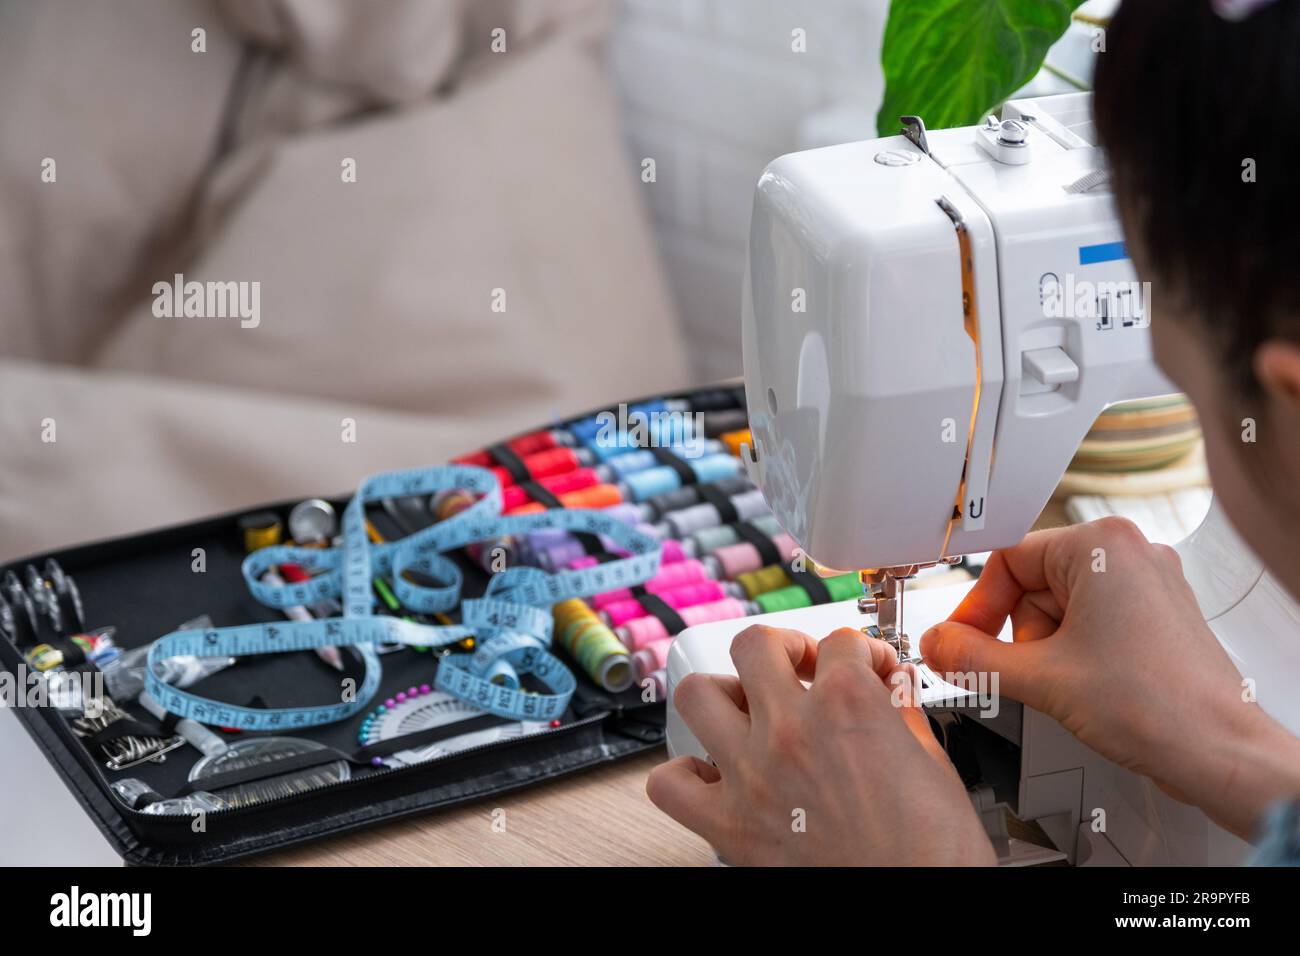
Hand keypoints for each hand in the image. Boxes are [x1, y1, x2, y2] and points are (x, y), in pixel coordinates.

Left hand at [647, 625, 995, 864]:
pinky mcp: (729, 825)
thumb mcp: (933, 763)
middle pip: (755, 645)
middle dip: (782, 648)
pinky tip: (712, 773)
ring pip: (698, 695)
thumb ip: (902, 715)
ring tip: (748, 708)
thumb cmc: (932, 852)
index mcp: (848, 706)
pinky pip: (670, 784)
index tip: (866, 668)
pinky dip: (684, 774)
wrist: (919, 908)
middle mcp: (791, 729)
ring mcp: (751, 774)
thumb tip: (891, 691)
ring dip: (723, 693)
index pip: (841, 643)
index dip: (858, 652)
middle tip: (800, 668)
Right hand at [921, 516, 1299, 838]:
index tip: (965, 643)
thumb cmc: (1156, 705)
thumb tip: (936, 645)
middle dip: (1021, 635)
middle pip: (1033, 585)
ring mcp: (1149, 583)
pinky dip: (1076, 653)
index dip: (979, 608)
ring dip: (1048, 649)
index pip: (1007, 560)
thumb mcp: (1038, 677)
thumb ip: (971, 658)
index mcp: (1101, 545)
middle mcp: (1130, 552)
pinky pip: (1092, 621)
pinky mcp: (1157, 613)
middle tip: (1027, 673)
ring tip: (1068, 685)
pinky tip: (1087, 685)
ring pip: (1061, 607)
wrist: (1219, 751)